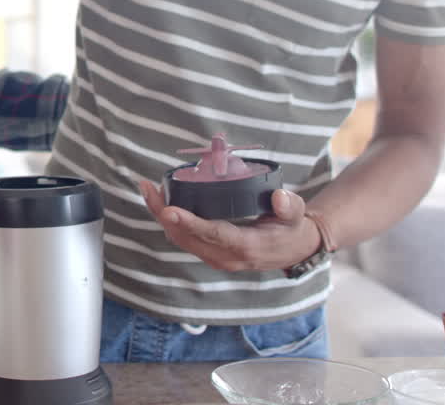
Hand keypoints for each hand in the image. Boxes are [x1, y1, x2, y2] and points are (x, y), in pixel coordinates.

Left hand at [137, 179, 320, 271]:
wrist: (294, 250)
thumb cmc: (292, 229)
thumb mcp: (296, 216)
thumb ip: (289, 207)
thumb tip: (280, 198)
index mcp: (245, 247)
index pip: (212, 234)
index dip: (189, 222)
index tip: (168, 209)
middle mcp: (226, 257)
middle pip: (186, 237)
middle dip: (162, 213)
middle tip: (147, 187)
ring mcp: (216, 258)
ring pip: (180, 240)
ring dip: (161, 216)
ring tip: (149, 190)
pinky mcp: (211, 254)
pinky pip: (184, 240)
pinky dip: (169, 222)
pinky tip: (161, 202)